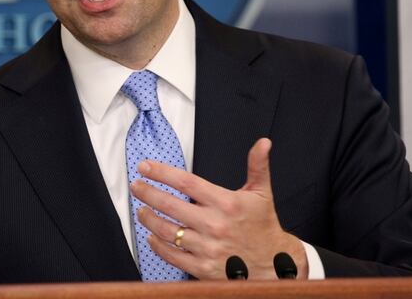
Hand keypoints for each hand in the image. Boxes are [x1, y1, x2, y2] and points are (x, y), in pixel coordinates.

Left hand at [130, 138, 307, 279]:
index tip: (146, 167)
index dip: (162, 172)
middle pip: (170, 205)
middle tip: (136, 186)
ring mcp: (208, 248)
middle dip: (148, 193)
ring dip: (149, 219)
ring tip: (141, 210)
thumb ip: (257, 166)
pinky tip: (152, 236)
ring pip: (167, 231)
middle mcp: (215, 224)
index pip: (186, 182)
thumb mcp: (262, 193)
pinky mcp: (203, 268)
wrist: (275, 264)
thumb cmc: (263, 226)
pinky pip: (173, 256)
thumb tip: (263, 143)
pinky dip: (158, 245)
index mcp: (226, 203)